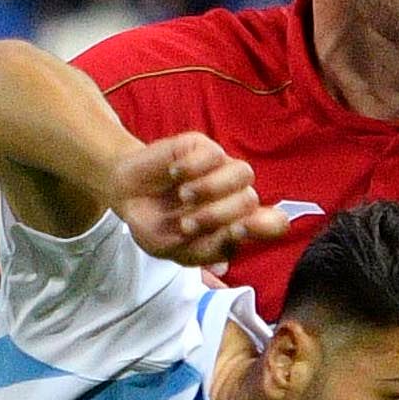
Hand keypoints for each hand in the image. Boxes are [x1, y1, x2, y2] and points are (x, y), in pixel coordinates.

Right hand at [106, 131, 292, 268]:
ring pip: (243, 173)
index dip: (265, 226)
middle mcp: (235, 196)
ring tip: (183, 197)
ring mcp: (222, 170)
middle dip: (218, 216)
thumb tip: (232, 244)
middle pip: (250, 201)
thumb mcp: (174, 250)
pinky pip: (214, 153)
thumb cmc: (154, 225)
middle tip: (186, 224)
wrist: (124, 195)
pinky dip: (193, 166)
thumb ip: (206, 252)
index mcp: (236, 225)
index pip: (273, 223)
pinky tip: (174, 173)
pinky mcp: (204, 147)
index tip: (237, 230)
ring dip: (212, 188)